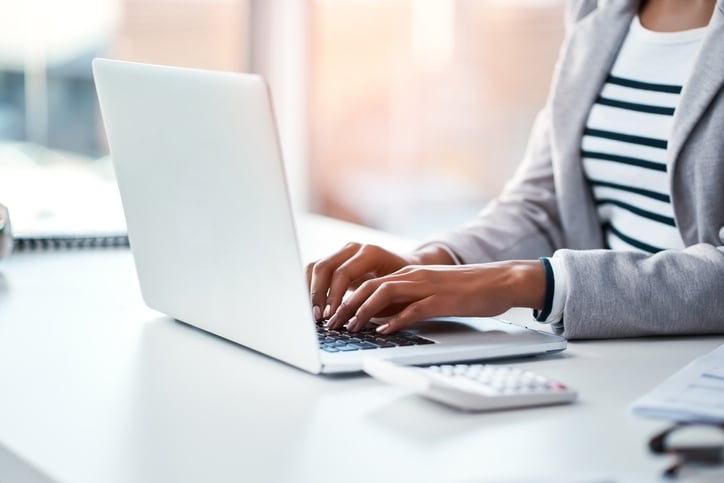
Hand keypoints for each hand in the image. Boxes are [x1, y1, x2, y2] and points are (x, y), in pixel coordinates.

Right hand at [306, 242, 414, 323]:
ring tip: (314, 314)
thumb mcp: (395, 292)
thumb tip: (354, 321)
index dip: (333, 295)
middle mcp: (353, 249)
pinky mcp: (335, 260)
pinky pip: (316, 271)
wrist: (406, 268)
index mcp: (370, 253)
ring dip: (311, 291)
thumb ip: (375, 301)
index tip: (330, 315)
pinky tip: (314, 306)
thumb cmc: (404, 283)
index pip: (343, 273)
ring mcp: (342, 252)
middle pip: (324, 267)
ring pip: (315, 267)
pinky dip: (311, 288)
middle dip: (317, 294)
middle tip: (318, 317)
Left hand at [327, 261, 545, 333]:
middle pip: (369, 286)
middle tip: (331, 324)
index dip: (346, 297)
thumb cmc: (468, 289)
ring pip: (385, 293)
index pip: (368, 282)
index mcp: (409, 275)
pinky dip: (395, 320)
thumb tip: (382, 317)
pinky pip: (413, 309)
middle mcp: (414, 277)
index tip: (332, 314)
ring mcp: (428, 287)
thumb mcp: (431, 292)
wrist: (501, 280)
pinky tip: (384, 331)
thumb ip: (408, 300)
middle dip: (345, 305)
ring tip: (351, 327)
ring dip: (363, 311)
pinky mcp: (443, 300)